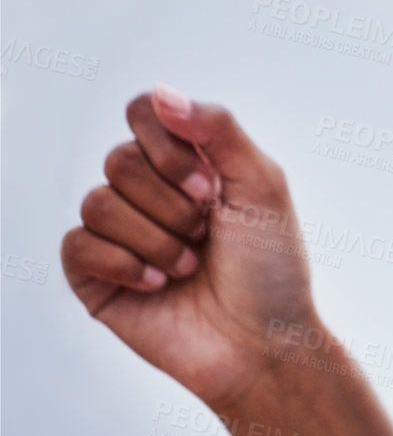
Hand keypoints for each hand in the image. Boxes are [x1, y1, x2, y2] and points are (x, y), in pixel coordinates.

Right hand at [62, 84, 319, 412]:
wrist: (262, 343)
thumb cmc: (272, 266)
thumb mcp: (263, 185)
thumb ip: (218, 129)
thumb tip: (161, 92)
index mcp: (189, 161)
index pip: (144, 112)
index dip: (168, 145)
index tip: (208, 185)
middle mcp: (149, 190)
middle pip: (120, 159)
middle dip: (171, 203)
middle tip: (206, 232)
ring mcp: (119, 233)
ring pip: (97, 202)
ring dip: (155, 239)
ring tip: (189, 265)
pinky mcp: (94, 276)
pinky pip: (77, 244)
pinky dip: (123, 263)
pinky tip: (158, 284)